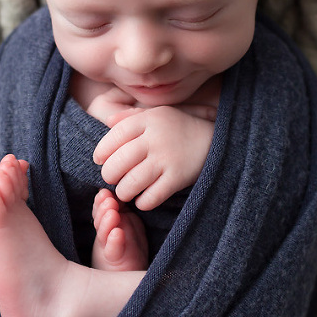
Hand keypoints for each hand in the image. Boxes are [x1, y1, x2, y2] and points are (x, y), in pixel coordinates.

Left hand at [93, 106, 214, 209]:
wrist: (216, 140)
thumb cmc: (179, 128)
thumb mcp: (157, 114)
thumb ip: (131, 117)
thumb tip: (107, 122)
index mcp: (148, 120)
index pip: (113, 136)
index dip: (101, 151)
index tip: (100, 160)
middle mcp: (156, 139)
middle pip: (117, 163)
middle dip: (109, 176)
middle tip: (112, 179)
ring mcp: (167, 159)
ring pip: (130, 183)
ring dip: (123, 192)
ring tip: (126, 191)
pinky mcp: (178, 178)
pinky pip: (150, 197)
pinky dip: (143, 202)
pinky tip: (144, 199)